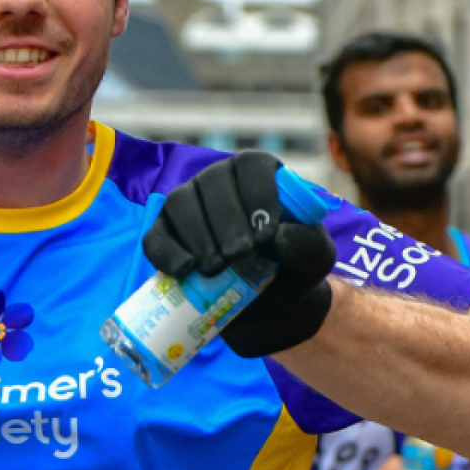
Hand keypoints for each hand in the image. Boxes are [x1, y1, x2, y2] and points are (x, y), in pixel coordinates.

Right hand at [142, 151, 336, 356]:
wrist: (268, 303)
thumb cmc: (292, 268)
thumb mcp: (314, 257)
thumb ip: (306, 242)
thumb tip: (275, 237)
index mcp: (258, 175)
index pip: (252, 166)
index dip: (258, 195)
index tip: (266, 235)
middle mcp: (218, 180)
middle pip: (213, 182)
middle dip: (226, 221)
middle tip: (240, 256)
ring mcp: (187, 204)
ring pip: (180, 203)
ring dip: (198, 236)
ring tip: (216, 269)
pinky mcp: (164, 234)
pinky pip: (155, 236)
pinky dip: (167, 253)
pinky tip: (186, 270)